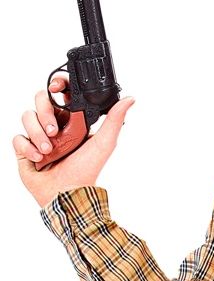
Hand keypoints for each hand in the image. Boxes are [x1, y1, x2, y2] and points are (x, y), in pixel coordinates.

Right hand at [11, 71, 135, 207]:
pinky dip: (27, 148)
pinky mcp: (25, 149)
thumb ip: (114, 120)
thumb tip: (130, 100)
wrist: (66, 195)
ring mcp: (38, 137)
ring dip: (37, 134)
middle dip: (46, 114)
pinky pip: (17, 138)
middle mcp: (54, 125)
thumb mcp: (103, 143)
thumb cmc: (86, 172)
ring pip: (27, 117)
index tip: (56, 88)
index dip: (57, 85)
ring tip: (49, 151)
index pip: (60, 93)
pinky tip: (39, 159)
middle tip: (55, 132)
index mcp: (71, 120)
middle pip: (40, 101)